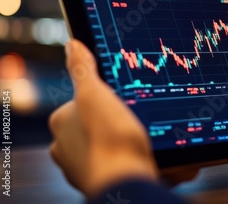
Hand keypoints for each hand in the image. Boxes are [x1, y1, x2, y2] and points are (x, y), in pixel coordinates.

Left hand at [49, 39, 158, 197]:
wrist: (127, 182)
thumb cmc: (107, 139)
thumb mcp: (94, 93)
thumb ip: (83, 68)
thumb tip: (73, 45)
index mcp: (64, 125)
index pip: (85, 102)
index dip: (108, 97)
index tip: (128, 97)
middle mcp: (69, 150)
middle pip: (104, 125)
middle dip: (126, 122)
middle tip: (145, 118)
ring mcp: (89, 168)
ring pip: (119, 147)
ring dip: (139, 142)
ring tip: (158, 138)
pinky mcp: (110, 181)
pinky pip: (131, 165)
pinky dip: (148, 161)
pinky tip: (163, 158)